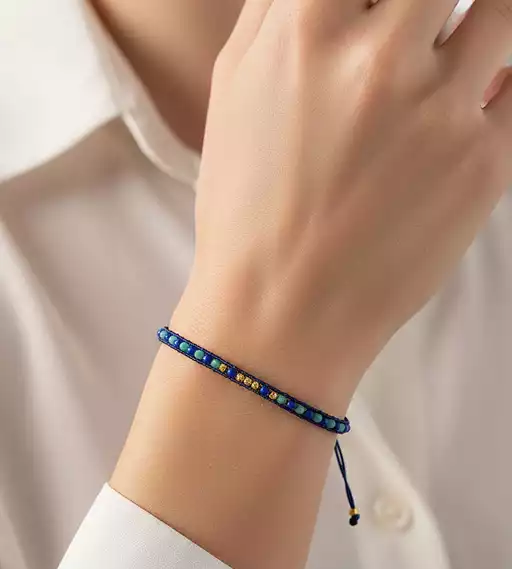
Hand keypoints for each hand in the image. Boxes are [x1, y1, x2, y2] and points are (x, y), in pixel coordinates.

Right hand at [174, 0, 511, 411]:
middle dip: (433, 2)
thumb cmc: (247, 211)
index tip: (384, 9)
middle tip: (423, 27)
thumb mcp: (234, 94)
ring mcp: (443, 111)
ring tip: (443, 68)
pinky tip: (467, 107)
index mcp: (306, 30)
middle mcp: (382, 59)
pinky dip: (500, 86)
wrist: (282, 312)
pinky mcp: (486, 165)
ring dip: (481, 22)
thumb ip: (276, 12)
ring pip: (502, 12)